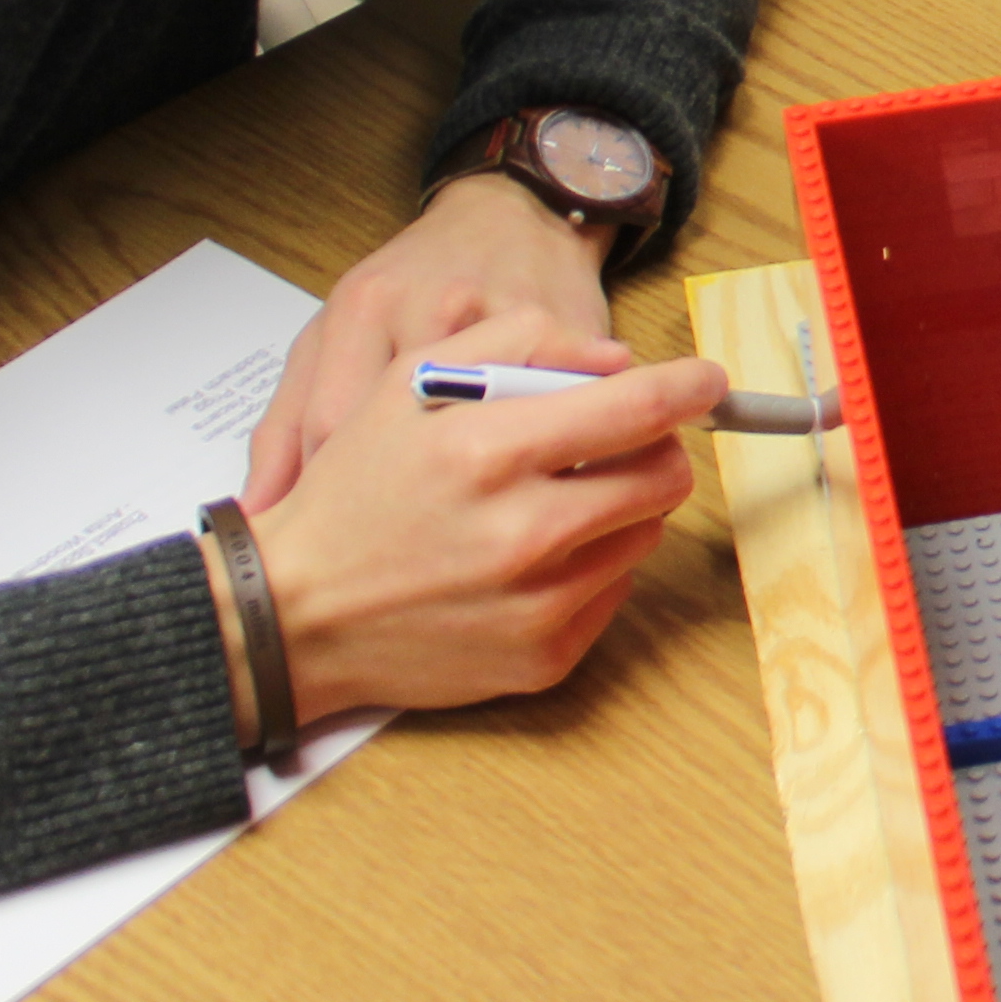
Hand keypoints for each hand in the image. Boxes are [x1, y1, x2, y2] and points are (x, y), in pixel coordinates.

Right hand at [238, 317, 725, 722]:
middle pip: (663, 476)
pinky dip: (590, 567)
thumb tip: (619, 358)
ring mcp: (537, 604)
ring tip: (553, 502)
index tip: (706, 381)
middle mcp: (522, 532)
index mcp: (488, 453)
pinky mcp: (542, 658)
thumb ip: (518, 343)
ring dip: (619, 509)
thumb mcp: (410, 385)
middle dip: (652, 449)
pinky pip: (614, 593)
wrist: (293, 615)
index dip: (688, 388)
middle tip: (614, 444)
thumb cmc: (354, 494)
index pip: (637, 410)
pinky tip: (532, 560)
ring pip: (645, 533)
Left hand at [247, 168, 618, 503]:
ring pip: (479, 426)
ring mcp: (500, 314)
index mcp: (362, 305)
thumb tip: (256, 511)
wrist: (516, 215)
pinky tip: (518, 475)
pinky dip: (527, 449)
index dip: (324, 493)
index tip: (329, 539)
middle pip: (407, 431)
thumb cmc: (418, 280)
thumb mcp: (336, 332)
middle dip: (397, 498)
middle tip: (396, 539)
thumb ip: (288, 421)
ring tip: (457, 517)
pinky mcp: (562, 330)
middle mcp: (429, 302)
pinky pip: (540, 407)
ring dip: (468, 478)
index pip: (330, 423)